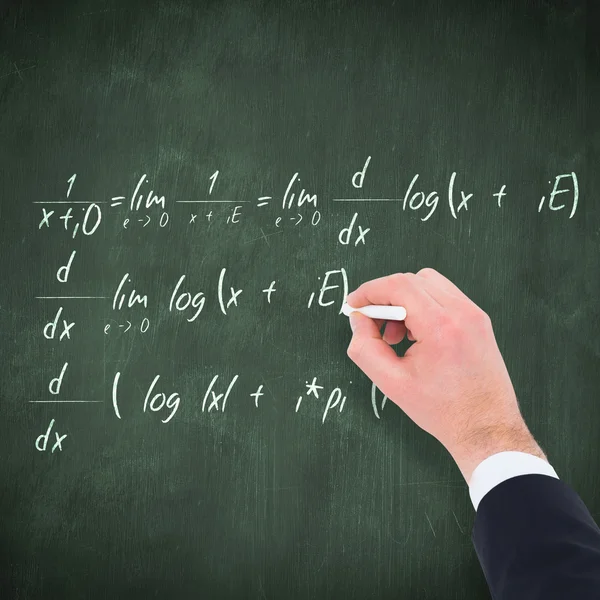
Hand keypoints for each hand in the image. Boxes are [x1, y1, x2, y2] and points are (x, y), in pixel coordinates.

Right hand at [345, 268, 546, 481]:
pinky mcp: (479, 320)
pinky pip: (444, 296)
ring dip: (405, 300)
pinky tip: (417, 336)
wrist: (486, 427)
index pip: (398, 286)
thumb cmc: (444, 411)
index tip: (354, 303)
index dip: (369, 290)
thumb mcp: (391, 383)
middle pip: (412, 280)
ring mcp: (474, 314)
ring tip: (398, 335)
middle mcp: (462, 313)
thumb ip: (364, 347)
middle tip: (374, 325)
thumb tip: (358, 320)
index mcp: (441, 327)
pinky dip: (423, 306)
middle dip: (385, 297)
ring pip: (429, 283)